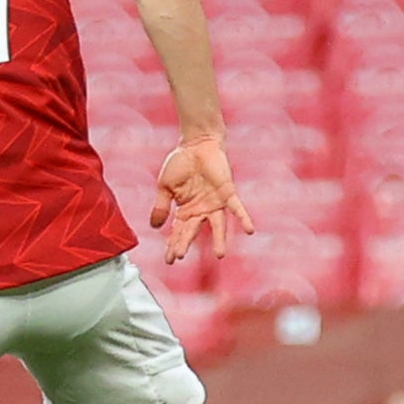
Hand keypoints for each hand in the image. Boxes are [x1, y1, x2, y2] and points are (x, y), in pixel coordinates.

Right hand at [150, 136, 254, 262]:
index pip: (179, 232)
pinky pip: (236, 208)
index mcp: (186, 210)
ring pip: (218, 225)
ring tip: (220, 255)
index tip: (169, 260)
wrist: (195, 143)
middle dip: (185, 243)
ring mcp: (215, 203)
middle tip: (179, 257)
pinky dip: (243, 218)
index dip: (173, 245)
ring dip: (219, 240)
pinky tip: (250, 230)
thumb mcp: (165, 186)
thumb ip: (161, 206)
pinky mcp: (227, 193)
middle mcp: (201, 210)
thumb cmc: (180, 162)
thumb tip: (154, 226)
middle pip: (193, 231)